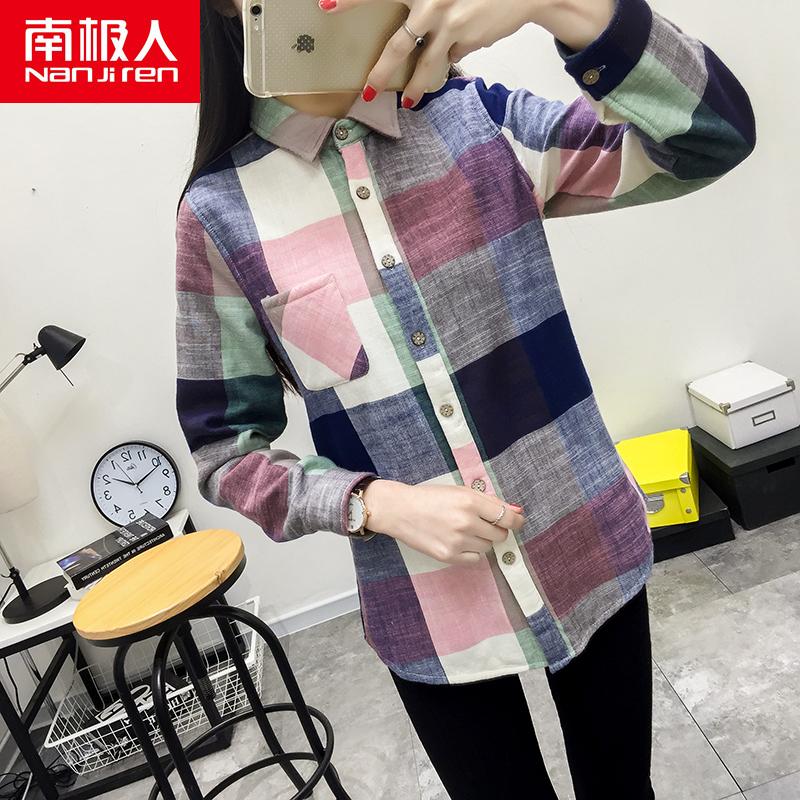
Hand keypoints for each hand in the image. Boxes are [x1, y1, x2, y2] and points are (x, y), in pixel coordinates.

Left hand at [319, 0, 541, 105]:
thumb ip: (425, 5)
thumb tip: (414, 33)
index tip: (325, 6)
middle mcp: (431, 1)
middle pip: (398, 46)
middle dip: (381, 73)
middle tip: (369, 93)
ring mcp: (448, 24)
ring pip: (425, 66)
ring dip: (417, 88)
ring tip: (412, 102)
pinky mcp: (466, 40)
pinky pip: (450, 58)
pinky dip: (452, 57)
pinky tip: (461, 46)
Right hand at [362, 479, 525, 565]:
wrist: (400, 510)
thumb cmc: (430, 497)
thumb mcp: (460, 491)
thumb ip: (489, 501)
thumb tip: (516, 511)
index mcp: (470, 501)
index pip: (507, 518)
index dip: (517, 521)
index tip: (518, 522)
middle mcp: (466, 522)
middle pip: (499, 535)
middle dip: (495, 530)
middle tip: (482, 524)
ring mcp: (457, 541)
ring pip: (487, 547)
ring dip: (481, 540)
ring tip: (463, 530)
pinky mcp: (448, 556)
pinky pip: (475, 559)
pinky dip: (471, 552)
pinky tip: (458, 542)